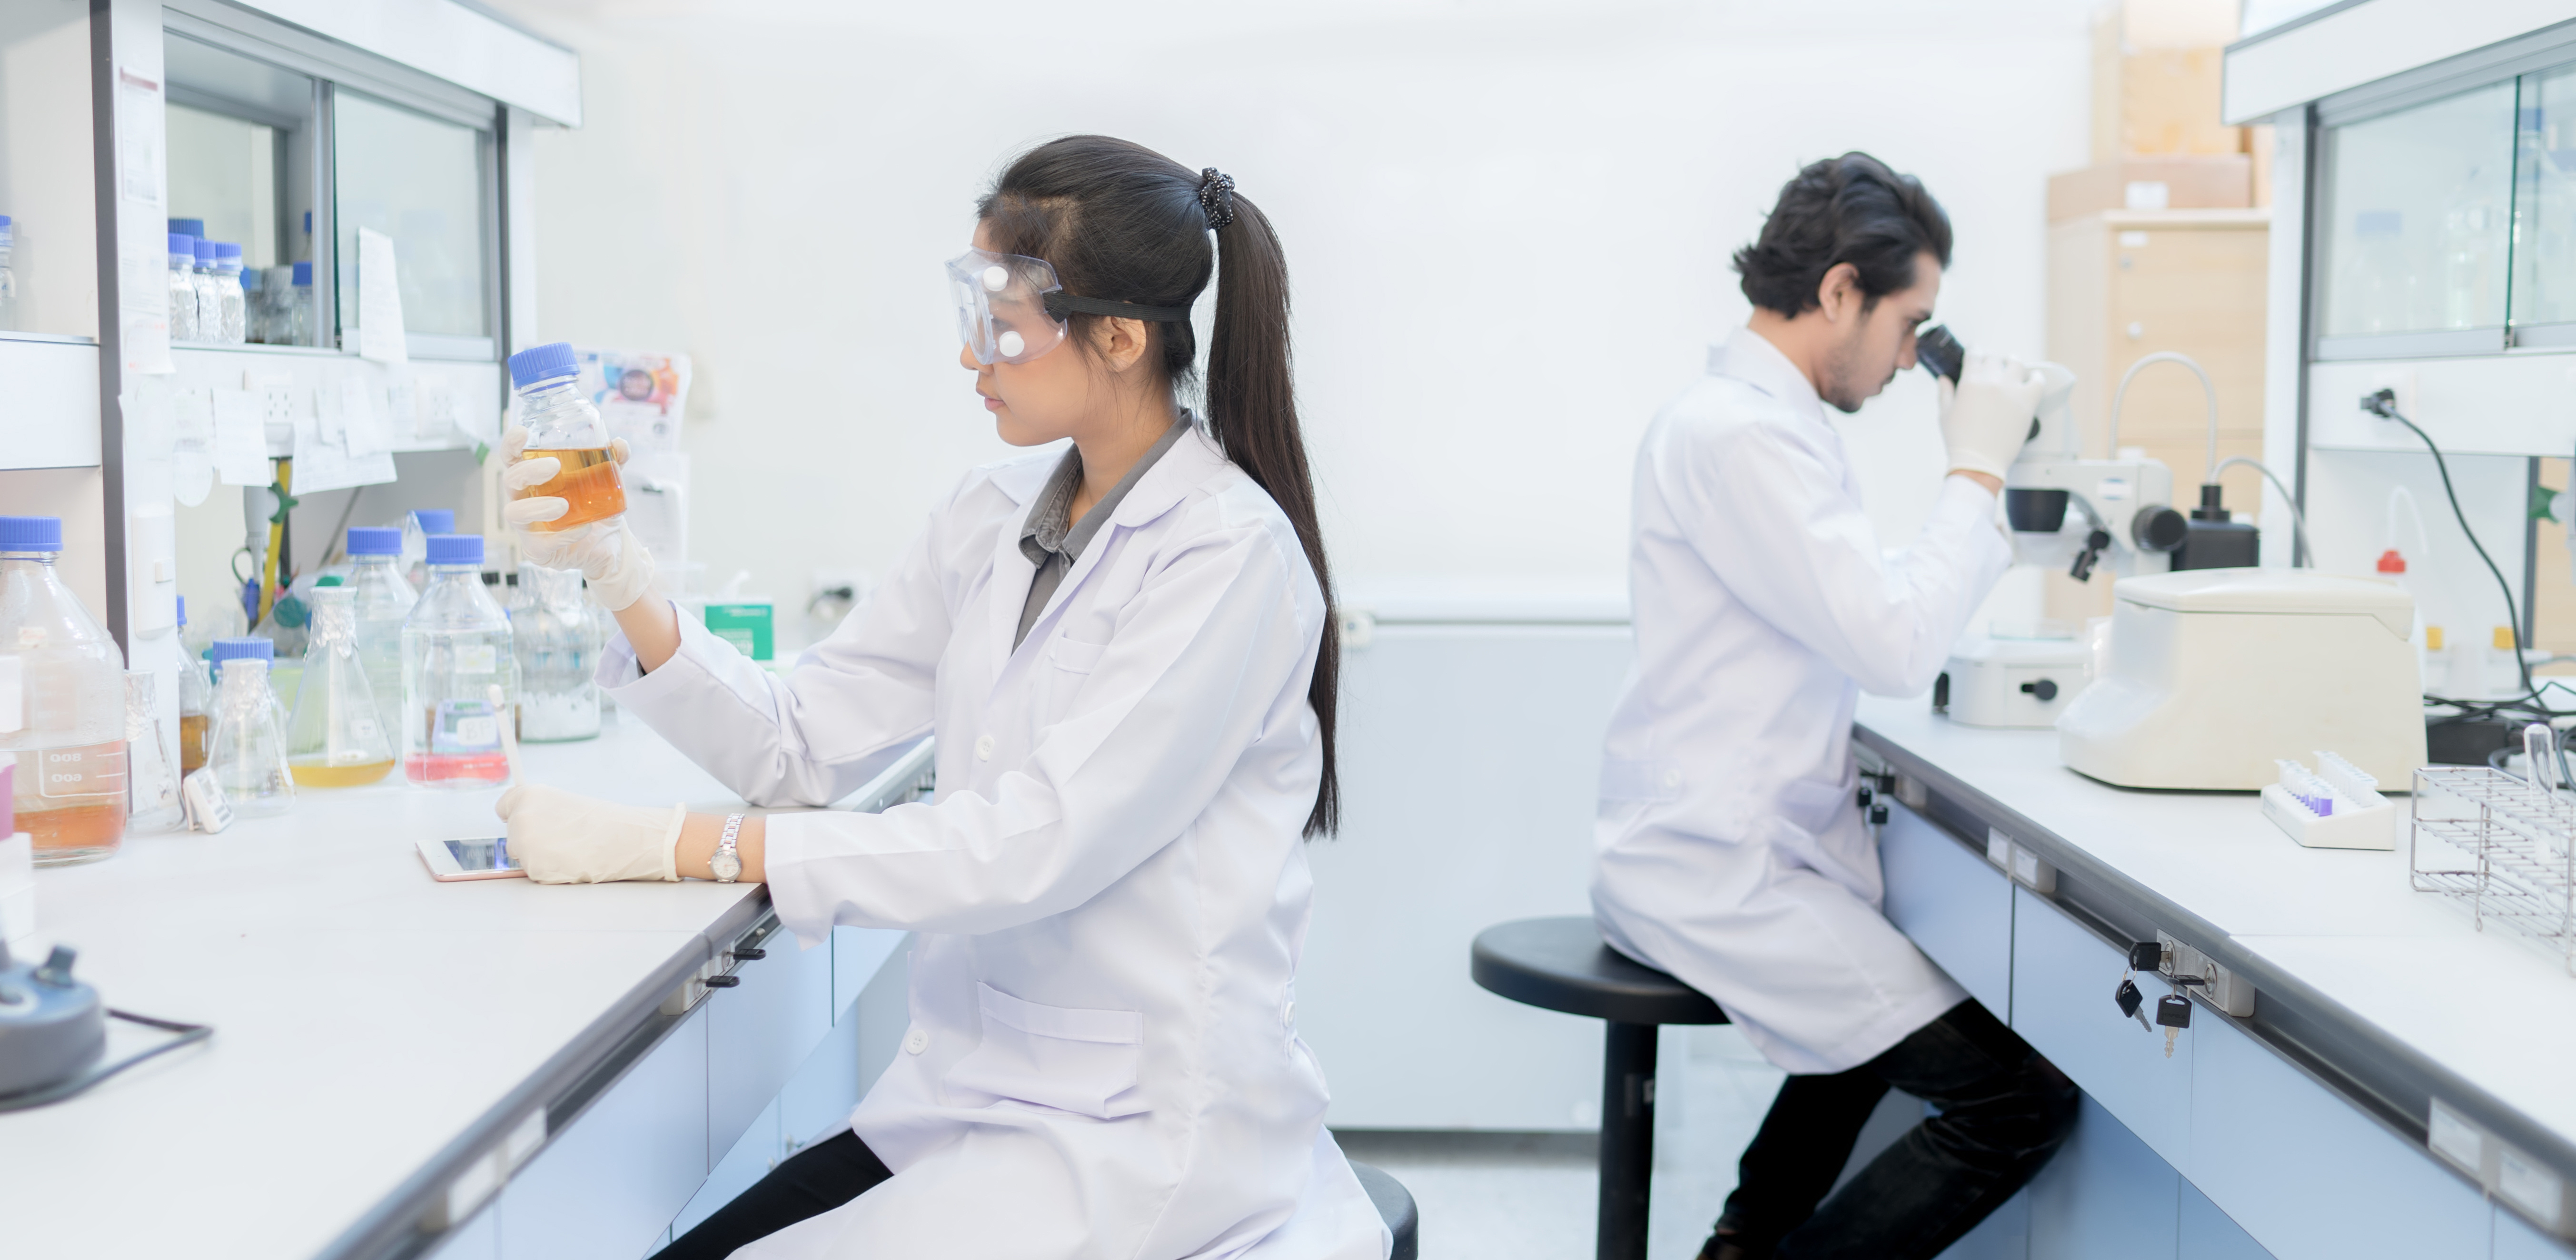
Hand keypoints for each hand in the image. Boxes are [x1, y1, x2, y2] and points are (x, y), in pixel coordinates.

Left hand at [496, 783, 685, 883]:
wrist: (623, 839)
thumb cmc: (602, 821)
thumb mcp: (564, 803)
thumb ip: (540, 810)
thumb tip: (528, 823)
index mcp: (528, 795)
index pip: (503, 807)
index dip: (518, 816)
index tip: (530, 822)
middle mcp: (520, 817)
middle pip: (512, 836)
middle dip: (531, 840)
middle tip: (562, 839)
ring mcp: (524, 844)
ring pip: (523, 857)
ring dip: (541, 857)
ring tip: (569, 850)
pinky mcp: (533, 868)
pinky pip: (535, 873)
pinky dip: (550, 871)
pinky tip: (569, 862)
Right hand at [499, 425, 656, 611]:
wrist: (608, 545)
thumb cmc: (594, 507)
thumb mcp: (607, 483)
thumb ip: (612, 462)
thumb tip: (619, 444)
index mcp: (533, 479)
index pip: (512, 458)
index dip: (511, 444)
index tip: (522, 432)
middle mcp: (524, 499)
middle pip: (510, 480)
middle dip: (528, 471)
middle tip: (554, 466)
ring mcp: (527, 525)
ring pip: (515, 512)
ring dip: (538, 506)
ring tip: (563, 505)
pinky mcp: (537, 549)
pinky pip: (541, 543)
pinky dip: (563, 535)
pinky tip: (582, 529)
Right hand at [1938, 352, 2046, 481]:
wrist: (1980, 462)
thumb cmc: (1960, 441)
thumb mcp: (1945, 415)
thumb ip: (1945, 393)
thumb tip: (1944, 379)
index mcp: (1969, 382)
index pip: (1974, 355)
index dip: (1975, 351)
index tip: (1976, 352)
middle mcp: (1991, 381)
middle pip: (1995, 359)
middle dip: (1992, 361)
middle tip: (1993, 367)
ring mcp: (2011, 390)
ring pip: (2016, 363)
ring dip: (2013, 363)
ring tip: (2013, 366)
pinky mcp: (2028, 401)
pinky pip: (2038, 380)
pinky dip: (2036, 377)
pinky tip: (2033, 379)